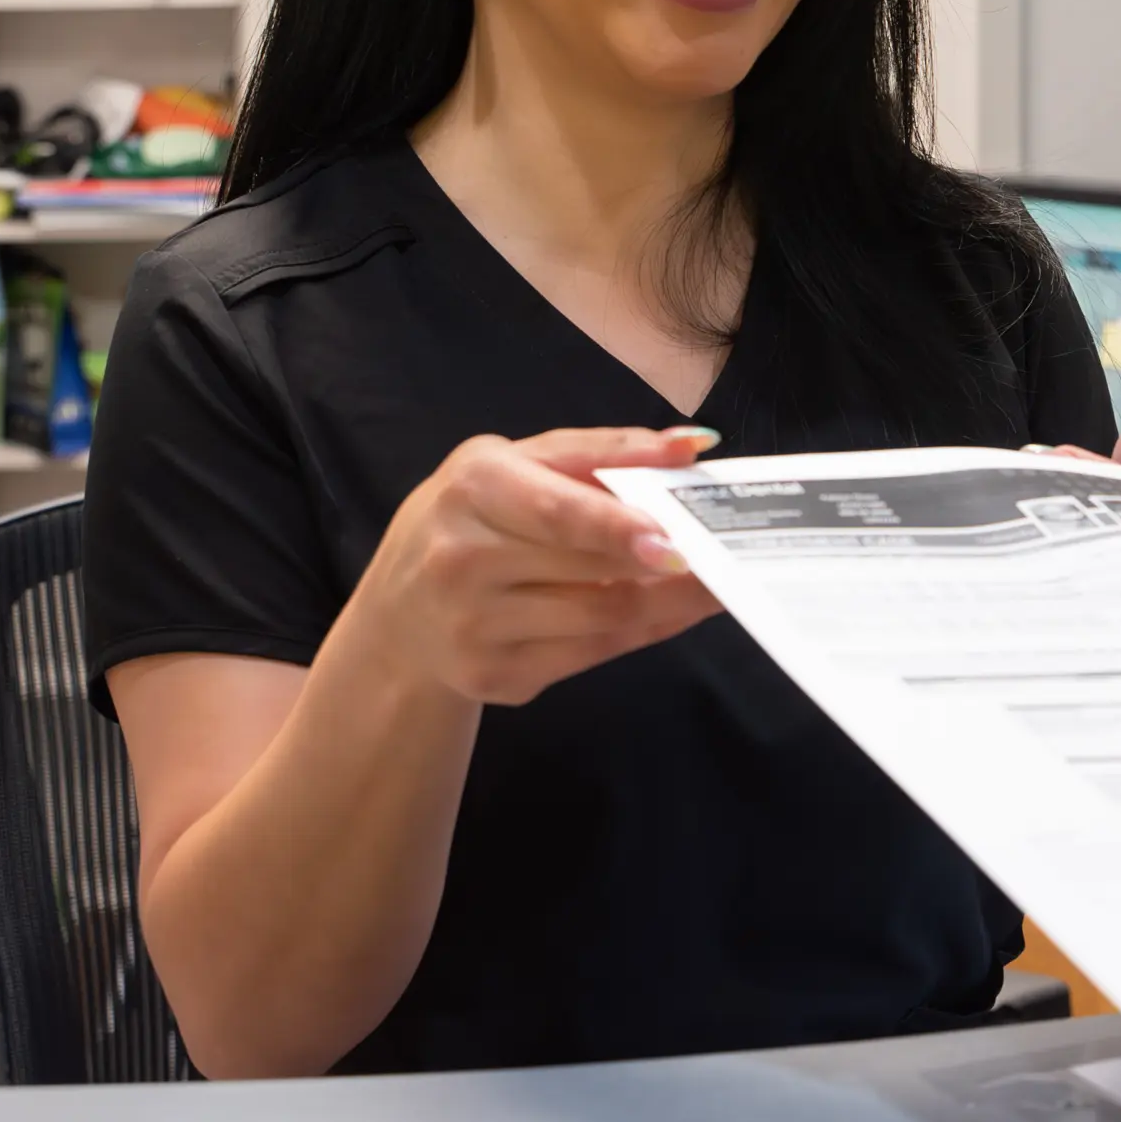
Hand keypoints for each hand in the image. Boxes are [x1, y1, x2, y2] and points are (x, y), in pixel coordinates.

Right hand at [356, 427, 722, 705]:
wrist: (398, 614)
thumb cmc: (473, 519)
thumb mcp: (517, 465)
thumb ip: (602, 452)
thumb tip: (692, 444)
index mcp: (472, 488)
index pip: (557, 511)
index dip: (618, 526)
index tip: (674, 536)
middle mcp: (463, 560)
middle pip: (587, 569)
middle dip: (664, 562)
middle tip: (722, 554)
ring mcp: (475, 628)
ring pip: (599, 617)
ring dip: (667, 601)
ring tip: (713, 579)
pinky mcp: (495, 677)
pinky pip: (592, 654)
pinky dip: (642, 631)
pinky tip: (672, 610)